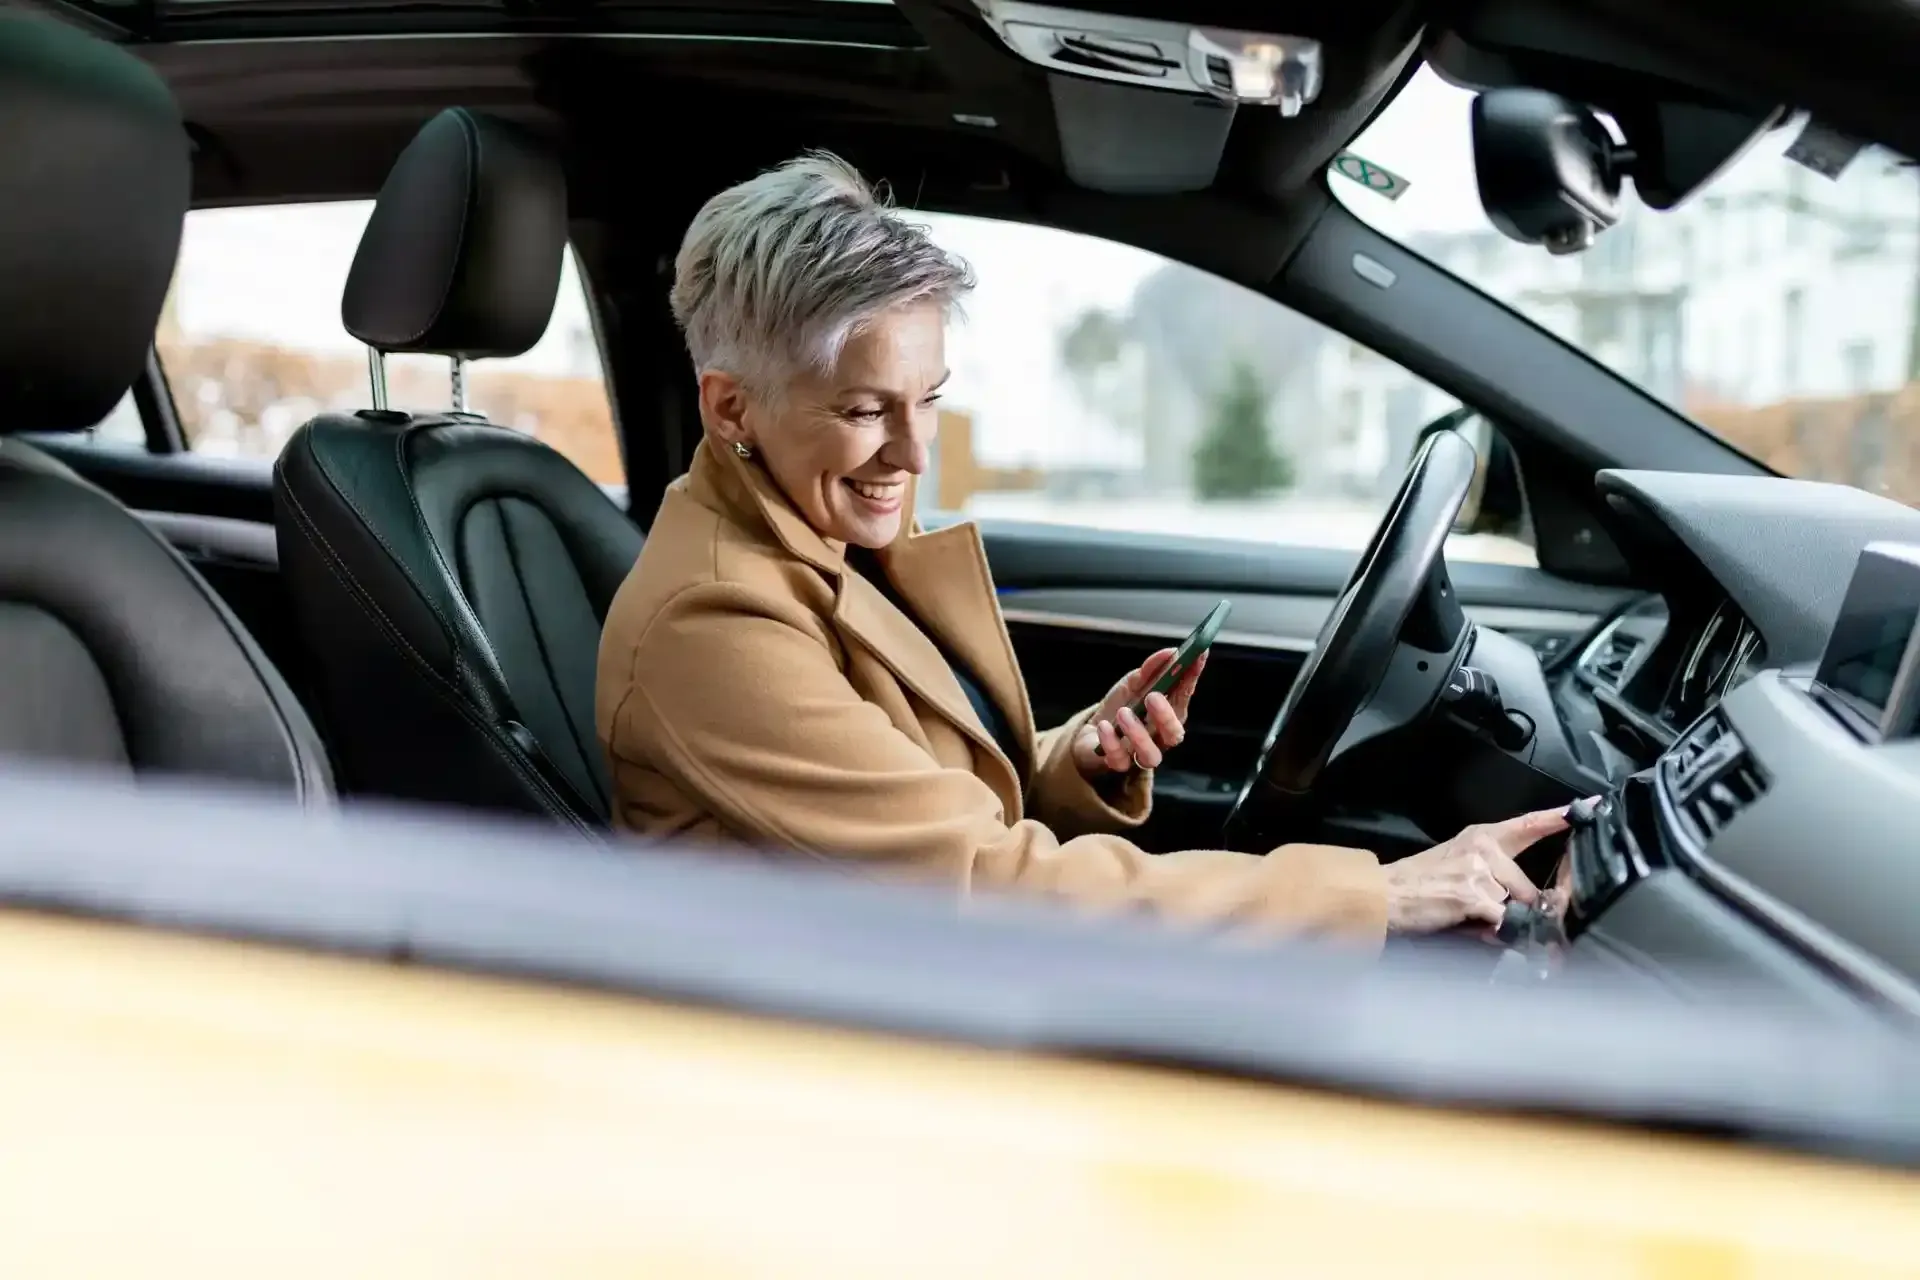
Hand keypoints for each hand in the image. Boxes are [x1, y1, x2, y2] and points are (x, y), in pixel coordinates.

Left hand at [1072, 647, 1208, 781]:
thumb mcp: (1133, 683)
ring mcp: (1139, 754)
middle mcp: (1159, 737)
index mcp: (1168, 715)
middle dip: (1166, 716)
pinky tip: (1104, 726)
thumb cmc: (1121, 707)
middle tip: (1153, 696)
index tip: (1198, 654)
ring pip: (1151, 755)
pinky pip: (1118, 760)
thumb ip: (1151, 669)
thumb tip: (1170, 652)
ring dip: (1138, 733)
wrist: (1090, 732)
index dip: (1192, 676)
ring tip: (1123, 713)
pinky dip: (1111, 742)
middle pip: (1174, 734)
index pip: (1185, 696)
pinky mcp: (1117, 763)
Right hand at [1381, 806, 1570, 933]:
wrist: (1384, 896)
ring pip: (1514, 908)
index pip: (1527, 824)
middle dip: (1515, 910)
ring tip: (1463, 917)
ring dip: (1497, 923)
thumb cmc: (1417, 885)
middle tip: (1479, 914)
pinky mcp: (1474, 895)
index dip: (1558, 818)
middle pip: (1527, 888)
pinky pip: (1502, 923)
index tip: (1588, 807)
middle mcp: (1483, 848)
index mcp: (1481, 837)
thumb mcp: (1456, 870)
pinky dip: (1490, 933)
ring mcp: (1479, 871)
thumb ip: (1493, 882)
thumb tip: (1522, 914)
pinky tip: (1464, 924)